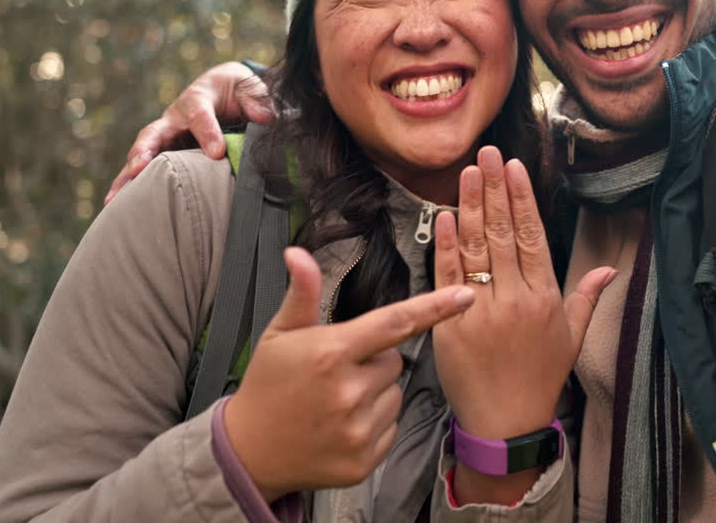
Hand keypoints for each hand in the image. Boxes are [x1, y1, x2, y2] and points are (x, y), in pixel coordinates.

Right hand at [105, 62, 273, 203]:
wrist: (224, 89)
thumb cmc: (238, 90)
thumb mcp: (250, 88)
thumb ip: (257, 100)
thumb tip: (265, 118)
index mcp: (198, 99)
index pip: (200, 114)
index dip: (207, 132)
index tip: (216, 153)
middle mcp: (174, 118)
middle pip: (154, 133)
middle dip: (145, 150)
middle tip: (140, 169)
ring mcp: (165, 137)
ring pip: (141, 155)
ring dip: (127, 177)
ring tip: (114, 201)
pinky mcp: (162, 153)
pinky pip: (142, 171)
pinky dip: (128, 187)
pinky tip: (114, 207)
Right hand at [223, 247, 475, 500]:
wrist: (249, 452)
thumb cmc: (267, 386)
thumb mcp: (279, 334)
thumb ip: (301, 293)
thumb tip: (298, 253)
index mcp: (331, 353)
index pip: (395, 322)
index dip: (435, 307)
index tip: (465, 295)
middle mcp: (348, 391)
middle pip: (394, 361)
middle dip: (373, 361)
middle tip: (337, 372)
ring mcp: (357, 429)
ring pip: (395, 394)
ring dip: (375, 393)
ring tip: (336, 400)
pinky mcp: (363, 461)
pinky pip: (390, 427)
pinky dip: (373, 424)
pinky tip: (341, 425)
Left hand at [432, 147, 615, 500]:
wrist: (506, 423)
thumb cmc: (540, 378)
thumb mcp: (572, 338)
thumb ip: (586, 297)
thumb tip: (609, 269)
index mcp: (544, 298)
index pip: (533, 238)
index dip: (522, 200)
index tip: (516, 169)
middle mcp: (514, 300)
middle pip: (503, 234)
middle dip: (494, 189)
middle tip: (489, 153)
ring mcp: (481, 311)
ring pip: (475, 249)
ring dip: (469, 207)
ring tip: (467, 173)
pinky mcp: (451, 324)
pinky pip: (447, 277)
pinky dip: (445, 245)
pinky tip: (444, 216)